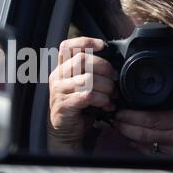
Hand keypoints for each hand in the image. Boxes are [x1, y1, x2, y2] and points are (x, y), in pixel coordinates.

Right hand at [48, 37, 117, 152]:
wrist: (64, 132)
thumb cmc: (77, 107)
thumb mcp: (82, 86)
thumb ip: (91, 73)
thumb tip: (113, 65)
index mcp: (62, 69)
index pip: (68, 46)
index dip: (85, 41)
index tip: (102, 45)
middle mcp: (57, 76)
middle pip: (82, 59)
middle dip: (104, 67)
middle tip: (115, 78)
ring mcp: (59, 90)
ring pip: (88, 78)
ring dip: (106, 86)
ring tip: (112, 95)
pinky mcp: (64, 104)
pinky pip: (88, 95)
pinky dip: (102, 99)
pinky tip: (106, 104)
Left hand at [114, 64, 172, 155]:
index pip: (151, 120)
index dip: (131, 117)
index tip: (121, 111)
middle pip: (142, 133)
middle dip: (124, 126)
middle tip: (114, 118)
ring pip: (144, 145)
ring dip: (129, 136)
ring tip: (118, 126)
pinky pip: (151, 154)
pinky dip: (139, 147)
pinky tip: (132, 139)